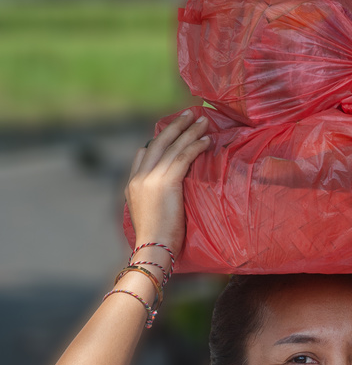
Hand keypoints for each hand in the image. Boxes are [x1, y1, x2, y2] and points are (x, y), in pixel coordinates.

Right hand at [124, 110, 210, 258]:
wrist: (152, 250)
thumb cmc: (155, 244)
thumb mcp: (148, 218)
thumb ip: (152, 203)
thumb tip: (166, 201)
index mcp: (132, 185)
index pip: (143, 155)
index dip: (158, 142)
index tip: (172, 133)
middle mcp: (139, 177)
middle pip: (158, 143)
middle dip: (175, 126)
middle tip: (189, 114)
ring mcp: (151, 178)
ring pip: (173, 146)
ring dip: (189, 131)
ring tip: (203, 121)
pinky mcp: (166, 182)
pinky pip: (183, 157)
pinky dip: (196, 146)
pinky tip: (206, 140)